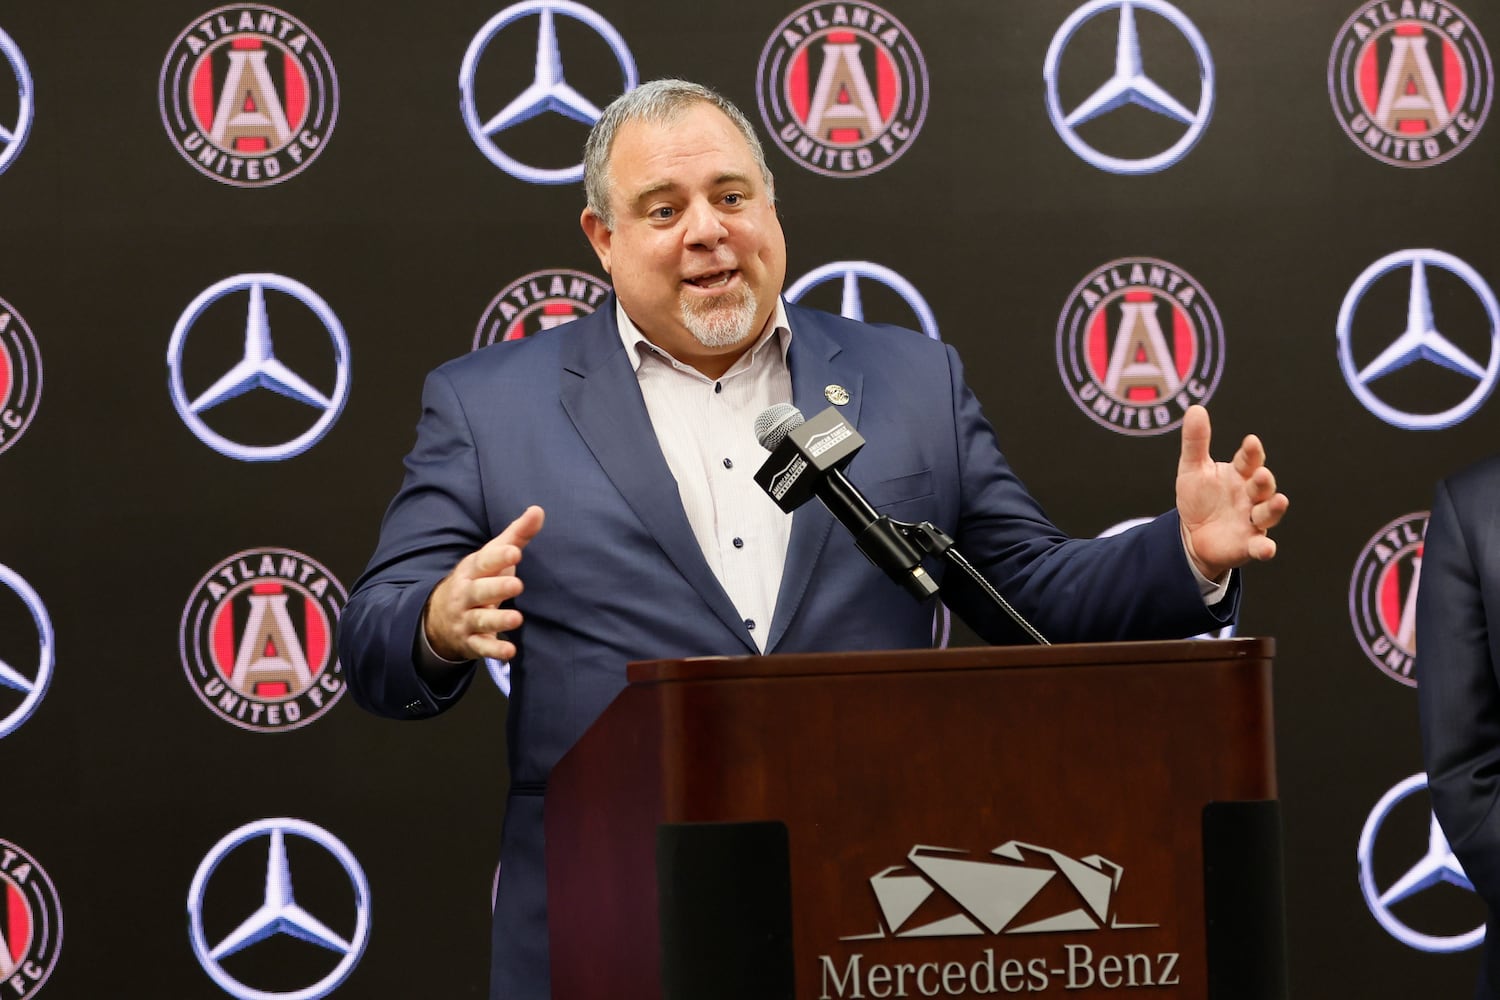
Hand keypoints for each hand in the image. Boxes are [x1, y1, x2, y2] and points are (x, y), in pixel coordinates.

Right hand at [423, 506, 544, 661]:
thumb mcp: (491, 557)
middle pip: (480, 591)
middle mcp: (466, 595)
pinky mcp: (471, 642)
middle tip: (517, 584)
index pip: (484, 562)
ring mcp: (466, 619)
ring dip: (498, 620)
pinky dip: (495, 651)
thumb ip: (516, 535)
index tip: (515, 551)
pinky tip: (510, 652)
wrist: (439, 616)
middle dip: (497, 588)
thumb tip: (538, 510)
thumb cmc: (478, 579)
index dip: (498, 557)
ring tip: (517, 618)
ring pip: (481, 620)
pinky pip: (482, 647)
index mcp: (472, 570)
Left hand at [1175, 406, 1287, 580]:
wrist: (1192, 535)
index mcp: (1240, 474)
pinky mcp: (1249, 544)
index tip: (1251, 442)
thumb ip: (1196, 441)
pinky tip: (1267, 549)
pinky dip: (1265, 548)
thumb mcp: (1192, 469)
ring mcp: (1252, 520)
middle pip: (1262, 486)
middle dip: (1263, 480)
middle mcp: (1251, 496)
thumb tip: (1195, 408)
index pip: (1249, 460)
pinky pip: (1260, 546)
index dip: (1251, 452)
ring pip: (1268, 513)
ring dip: (1274, 508)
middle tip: (1261, 474)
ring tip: (1279, 501)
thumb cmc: (1198, 498)